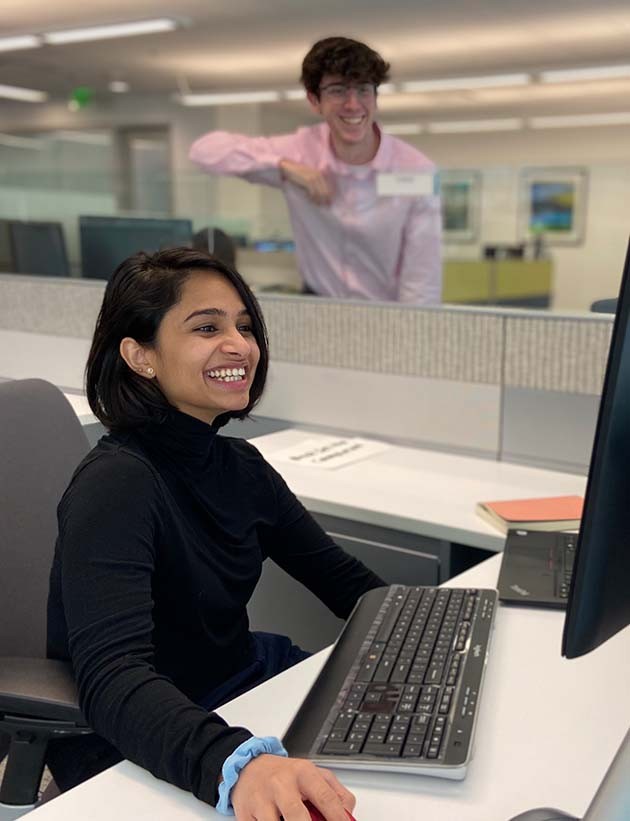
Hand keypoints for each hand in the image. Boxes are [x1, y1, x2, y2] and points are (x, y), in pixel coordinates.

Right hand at [230, 754, 355, 820]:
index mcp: (303, 773)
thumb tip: (348, 815)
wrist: (248, 766)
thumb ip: (334, 792)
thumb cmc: (284, 774)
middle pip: (299, 818)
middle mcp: (281, 784)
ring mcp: (261, 799)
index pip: (326, 799)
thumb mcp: (312, 774)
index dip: (338, 819)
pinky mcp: (245, 814)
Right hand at [279, 159, 333, 205]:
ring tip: (318, 204)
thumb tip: (320, 193)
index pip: (328, 186)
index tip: (329, 202)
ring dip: (319, 199)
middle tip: (325, 205)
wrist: (289, 168)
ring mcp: (313, 177)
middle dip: (325, 199)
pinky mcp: (308, 180)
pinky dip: (313, 197)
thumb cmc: (298, 173)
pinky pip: (313, 191)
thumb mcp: (309, 176)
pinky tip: (312, 200)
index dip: (329, 195)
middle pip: (325, 190)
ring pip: (320, 192)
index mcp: (320, 173)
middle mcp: (318, 175)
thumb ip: (315, 182)